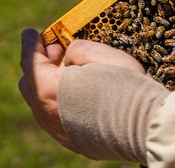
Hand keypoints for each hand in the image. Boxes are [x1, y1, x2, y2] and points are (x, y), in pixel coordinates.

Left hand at [19, 30, 146, 151]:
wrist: (144, 124)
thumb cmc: (123, 85)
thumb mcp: (97, 52)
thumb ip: (75, 49)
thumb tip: (70, 58)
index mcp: (48, 90)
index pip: (30, 62)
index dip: (30, 44)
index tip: (30, 32)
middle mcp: (47, 114)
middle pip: (30, 85)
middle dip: (39, 65)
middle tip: (56, 51)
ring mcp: (59, 131)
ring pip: (43, 104)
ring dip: (51, 84)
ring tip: (71, 72)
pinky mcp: (74, 142)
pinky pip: (58, 119)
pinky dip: (62, 102)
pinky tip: (81, 94)